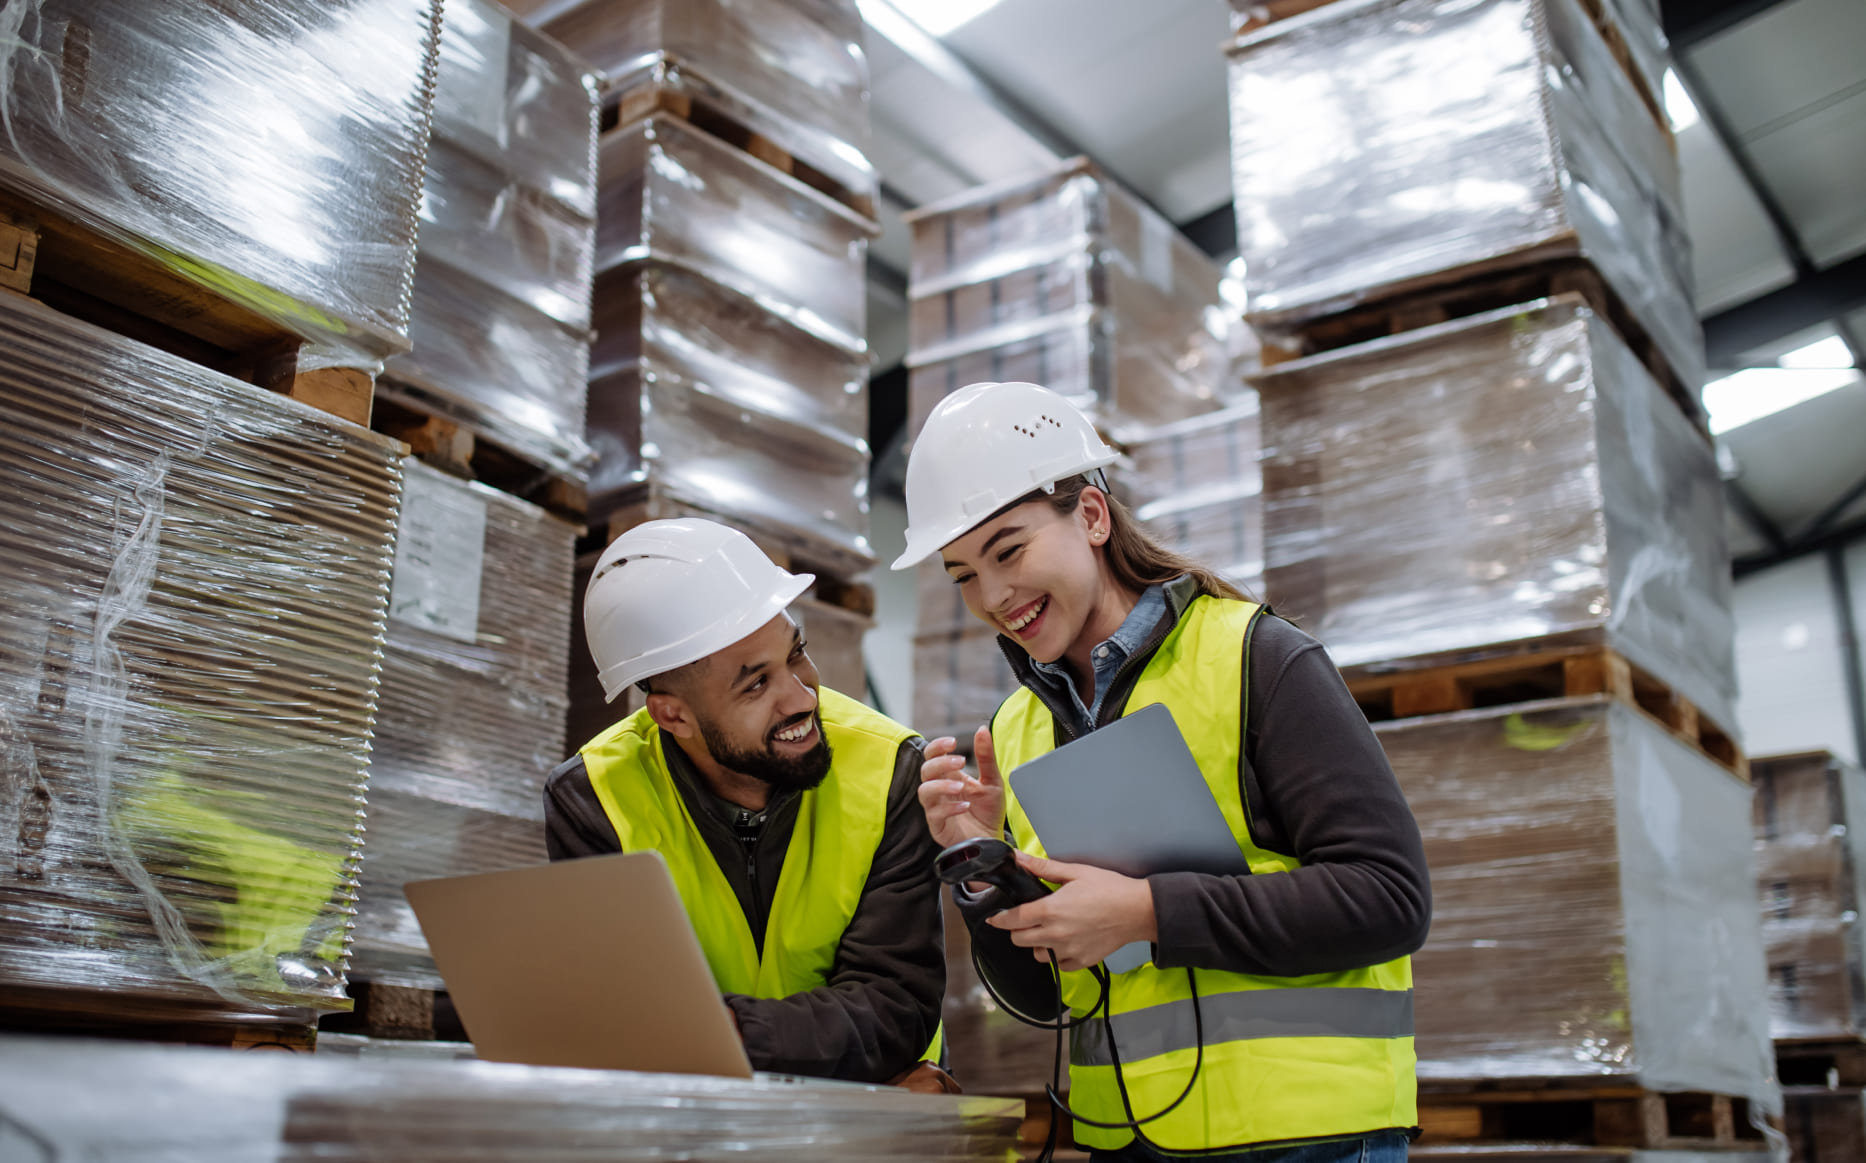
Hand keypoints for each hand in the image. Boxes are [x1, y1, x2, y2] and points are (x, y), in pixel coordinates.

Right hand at [917, 727, 1005, 849]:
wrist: (993, 841)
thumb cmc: (989, 812)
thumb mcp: (993, 781)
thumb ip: (986, 757)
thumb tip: (982, 729)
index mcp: (949, 776)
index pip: (932, 756)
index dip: (937, 747)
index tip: (952, 742)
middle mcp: (939, 790)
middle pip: (925, 770)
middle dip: (941, 763)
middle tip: (961, 762)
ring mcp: (936, 808)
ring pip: (924, 791)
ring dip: (941, 785)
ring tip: (961, 787)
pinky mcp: (937, 827)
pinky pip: (934, 814)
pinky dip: (949, 808)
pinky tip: (965, 806)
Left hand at [987, 852, 1157, 972]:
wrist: (1137, 911)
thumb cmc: (1109, 888)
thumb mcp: (1075, 872)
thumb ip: (1043, 867)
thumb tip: (1017, 858)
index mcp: (1050, 910)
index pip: (1012, 920)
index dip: (999, 920)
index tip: (995, 918)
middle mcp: (1055, 934)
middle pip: (1019, 940)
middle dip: (1017, 929)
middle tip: (1026, 919)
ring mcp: (1067, 951)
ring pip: (1037, 954)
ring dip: (1036, 943)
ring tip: (1048, 930)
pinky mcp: (1081, 962)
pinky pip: (1058, 965)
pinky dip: (1057, 955)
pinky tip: (1065, 941)